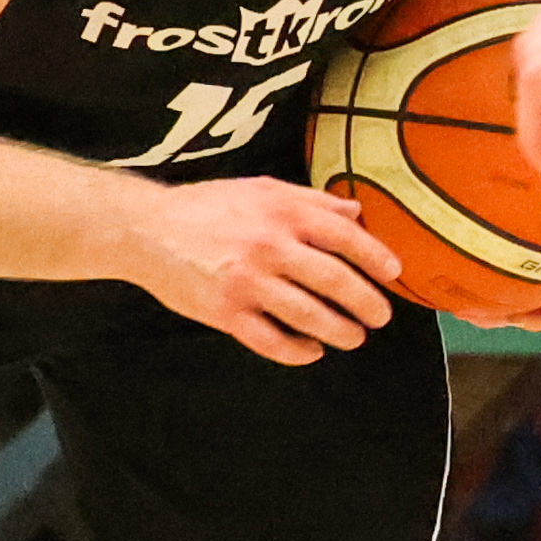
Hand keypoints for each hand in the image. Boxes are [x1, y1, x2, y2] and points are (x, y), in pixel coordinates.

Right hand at [127, 175, 404, 363]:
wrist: (147, 229)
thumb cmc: (207, 207)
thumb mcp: (261, 189)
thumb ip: (309, 200)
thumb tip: (355, 213)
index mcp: (282, 212)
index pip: (345, 237)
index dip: (375, 258)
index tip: (393, 274)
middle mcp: (268, 246)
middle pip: (335, 281)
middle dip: (366, 303)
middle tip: (380, 317)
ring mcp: (247, 282)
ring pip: (309, 316)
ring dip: (340, 331)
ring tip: (353, 338)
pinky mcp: (225, 312)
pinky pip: (271, 340)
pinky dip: (297, 350)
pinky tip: (311, 350)